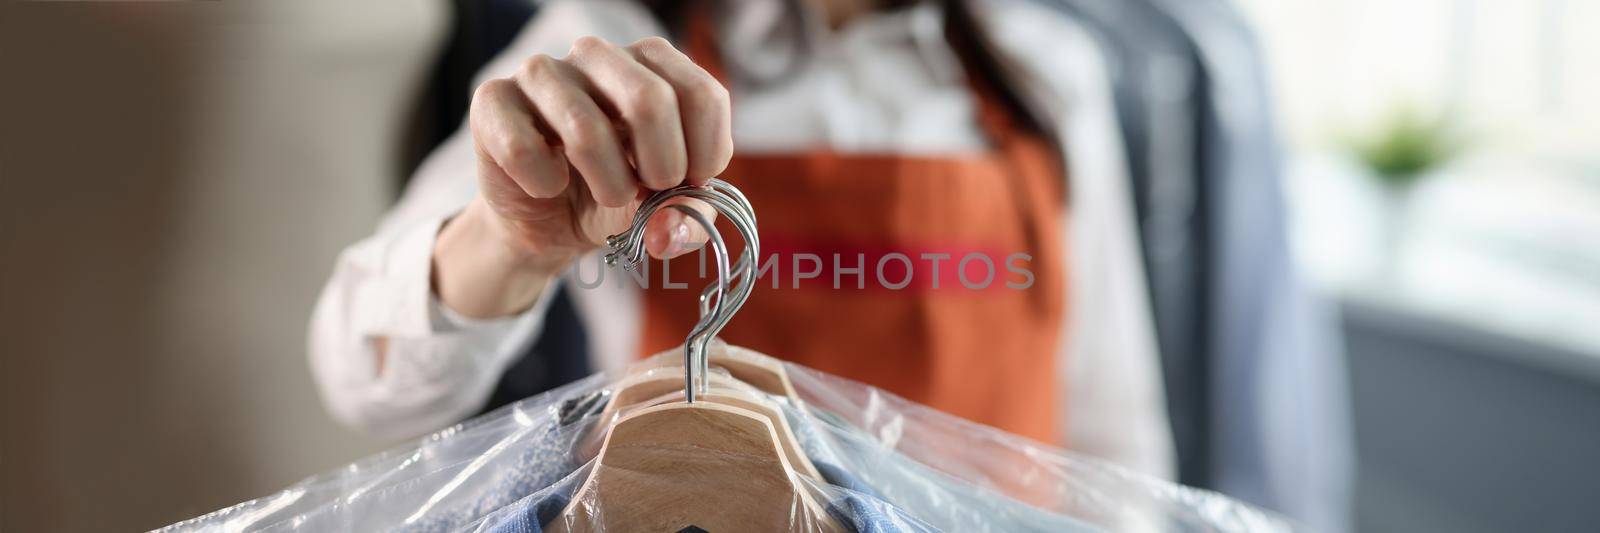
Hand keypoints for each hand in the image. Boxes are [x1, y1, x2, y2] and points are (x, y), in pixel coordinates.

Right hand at [435, 36, 731, 317]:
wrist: (548, 221)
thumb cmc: (615, 195)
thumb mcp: (666, 207)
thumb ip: (687, 214)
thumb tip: (666, 229)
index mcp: (652, 64)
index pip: (702, 95)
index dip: (705, 156)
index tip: (688, 184)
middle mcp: (598, 55)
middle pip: (650, 100)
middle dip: (661, 168)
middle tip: (648, 192)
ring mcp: (542, 71)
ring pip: (586, 130)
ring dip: (608, 185)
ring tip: (607, 194)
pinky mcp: (494, 98)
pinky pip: (523, 148)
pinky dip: (543, 184)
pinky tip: (547, 184)